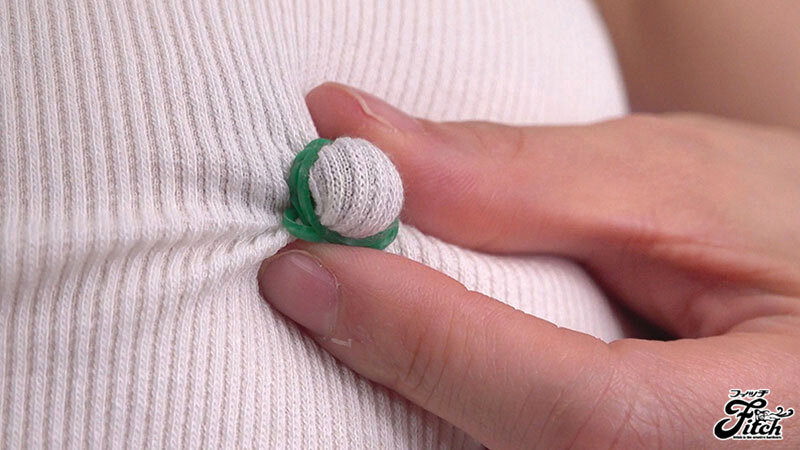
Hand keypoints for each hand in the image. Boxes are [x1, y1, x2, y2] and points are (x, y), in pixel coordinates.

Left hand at [258, 83, 799, 448]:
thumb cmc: (791, 224)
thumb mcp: (679, 184)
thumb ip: (520, 180)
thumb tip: (357, 136)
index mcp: (763, 422)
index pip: (575, 412)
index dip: (429, 337)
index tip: (309, 266)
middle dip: (405, 363)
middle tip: (313, 279)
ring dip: (415, 378)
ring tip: (356, 293)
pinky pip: (508, 443)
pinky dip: (450, 390)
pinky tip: (420, 330)